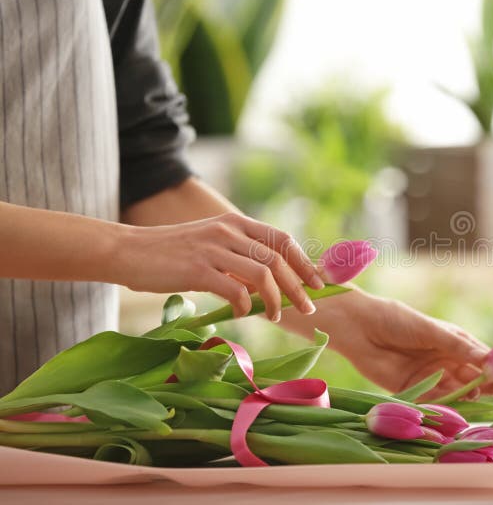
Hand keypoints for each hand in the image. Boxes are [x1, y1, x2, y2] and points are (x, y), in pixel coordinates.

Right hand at [116, 213, 323, 319]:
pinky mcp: (197, 269)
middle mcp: (228, 231)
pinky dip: (244, 306)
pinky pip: (234, 291)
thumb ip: (237, 256)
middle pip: (278, 259)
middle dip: (298, 286)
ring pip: (262, 275)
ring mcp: (213, 249)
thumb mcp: (210, 244)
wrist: (127, 251)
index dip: (304, 261)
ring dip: (274, 300)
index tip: (318, 283)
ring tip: (272, 316)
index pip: (282, 239)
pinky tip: (240, 315)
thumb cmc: (170, 253)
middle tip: (308, 308)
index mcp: (235, 223)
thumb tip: (268, 282)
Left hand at [280, 289, 492, 399]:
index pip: (480, 356)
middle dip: (484, 383)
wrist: (359, 328)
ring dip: (466, 394)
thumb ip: (457, 347)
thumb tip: (488, 359)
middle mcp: (443, 360)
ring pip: (454, 391)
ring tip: (474, 394)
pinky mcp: (412, 390)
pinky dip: (444, 404)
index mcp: (451, 341)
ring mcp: (429, 376)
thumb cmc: (396, 320)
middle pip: (471, 377)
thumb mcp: (431, 331)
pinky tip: (452, 405)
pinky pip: (432, 400)